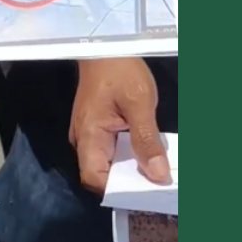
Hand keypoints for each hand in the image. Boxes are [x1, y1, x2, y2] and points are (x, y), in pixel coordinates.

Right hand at [69, 59, 170, 193]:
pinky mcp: (97, 127)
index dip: (118, 192)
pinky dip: (130, 156)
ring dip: (131, 170)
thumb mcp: (140, 104)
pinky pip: (112, 150)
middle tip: (158, 187)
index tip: (146, 195)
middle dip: (129, 184)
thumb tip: (158, 176)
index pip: (95, 179)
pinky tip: (148, 155)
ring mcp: (89, 134)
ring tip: (157, 174)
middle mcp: (83, 140)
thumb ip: (147, 141)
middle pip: (102, 174)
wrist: (105, 46)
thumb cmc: (120, 71)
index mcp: (88, 136)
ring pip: (108, 163)